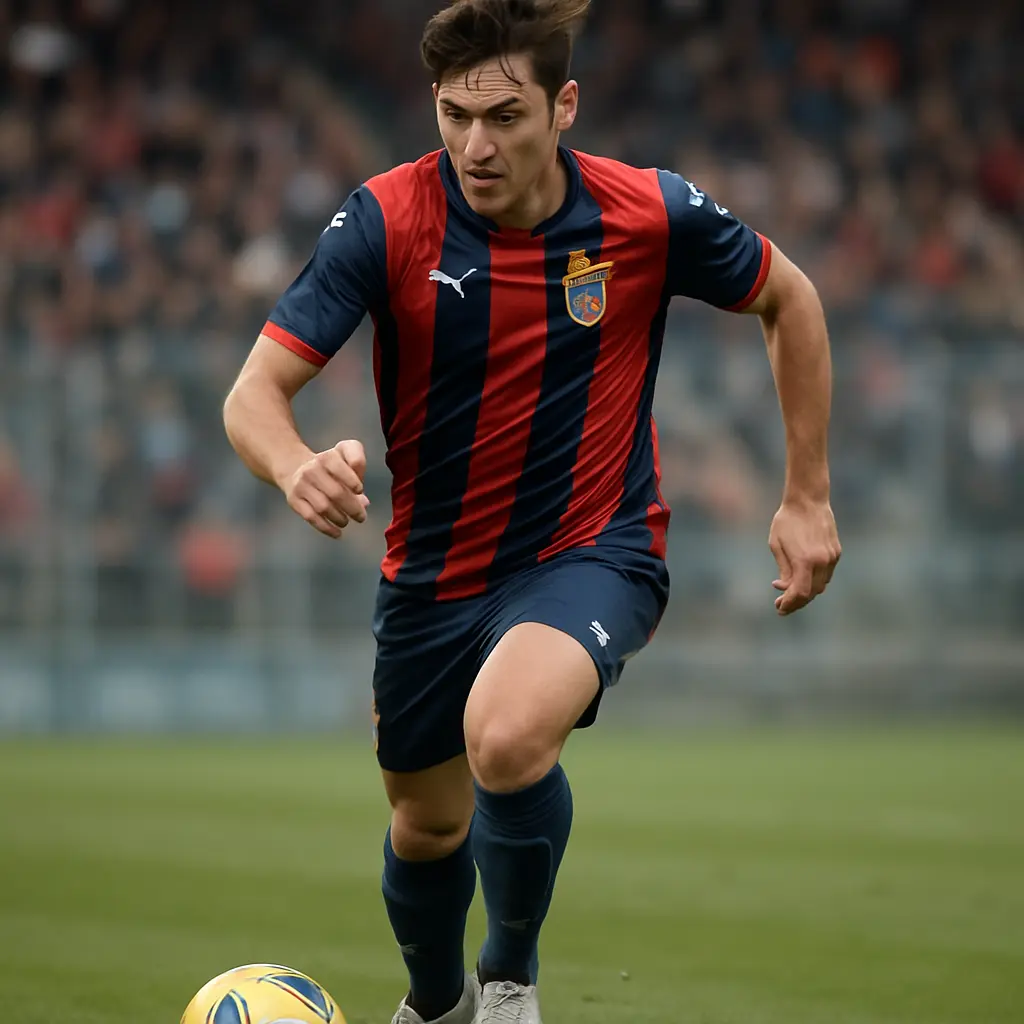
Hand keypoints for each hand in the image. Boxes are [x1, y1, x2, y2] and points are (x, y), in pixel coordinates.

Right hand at [282, 439, 368, 538]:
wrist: (296, 468)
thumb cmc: (330, 465)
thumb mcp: (346, 454)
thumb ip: (359, 470)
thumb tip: (364, 502)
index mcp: (328, 457)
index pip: (340, 468)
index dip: (352, 480)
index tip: (360, 490)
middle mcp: (312, 469)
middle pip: (335, 492)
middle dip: (352, 508)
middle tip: (361, 517)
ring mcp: (302, 485)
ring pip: (323, 507)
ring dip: (339, 519)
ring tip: (346, 522)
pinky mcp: (294, 500)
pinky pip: (311, 517)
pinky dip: (326, 528)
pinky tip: (337, 533)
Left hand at [768, 498, 840, 615]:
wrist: (808, 500)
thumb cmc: (787, 521)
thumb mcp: (777, 545)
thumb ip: (784, 570)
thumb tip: (785, 588)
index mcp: (805, 560)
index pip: (799, 593)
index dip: (789, 604)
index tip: (779, 608)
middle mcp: (822, 561)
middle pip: (811, 593)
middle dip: (796, 602)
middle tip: (781, 604)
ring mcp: (832, 557)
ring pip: (820, 585)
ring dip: (806, 593)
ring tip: (788, 593)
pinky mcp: (836, 552)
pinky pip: (826, 574)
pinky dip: (814, 581)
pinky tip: (801, 578)